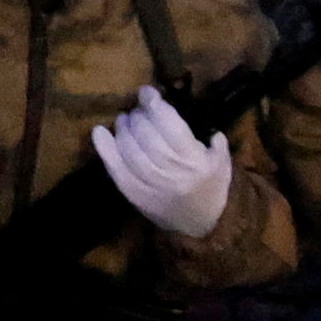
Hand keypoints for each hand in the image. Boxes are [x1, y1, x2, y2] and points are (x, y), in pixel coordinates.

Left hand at [93, 86, 235, 238]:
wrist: (202, 227)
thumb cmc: (211, 189)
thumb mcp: (220, 163)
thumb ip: (212, 139)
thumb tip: (192, 117)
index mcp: (195, 161)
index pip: (170, 125)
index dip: (155, 105)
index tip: (148, 93)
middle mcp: (172, 172)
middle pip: (147, 135)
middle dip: (139, 116)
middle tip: (138, 110)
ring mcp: (151, 185)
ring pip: (130, 149)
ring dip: (123, 128)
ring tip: (125, 120)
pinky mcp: (134, 194)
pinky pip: (115, 169)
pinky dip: (105, 148)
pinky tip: (100, 132)